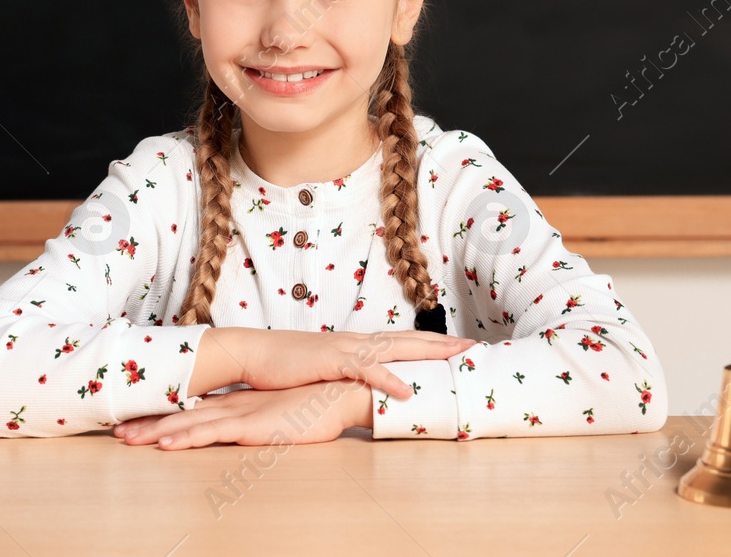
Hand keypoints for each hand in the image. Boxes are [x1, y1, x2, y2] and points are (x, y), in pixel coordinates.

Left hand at [113, 381, 370, 449]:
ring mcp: (241, 414)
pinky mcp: (252, 426)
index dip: (164, 416)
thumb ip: (262, 418)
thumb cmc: (317, 405)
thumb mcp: (281, 414)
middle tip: (117, 431)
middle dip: (148, 424)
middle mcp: (234, 406)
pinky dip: (186, 438)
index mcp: (240, 403)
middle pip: (182, 415)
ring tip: (126, 438)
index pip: (193, 410)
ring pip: (189, 424)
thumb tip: (247, 428)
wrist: (342, 391)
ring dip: (156, 432)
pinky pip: (212, 434)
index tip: (137, 421)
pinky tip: (166, 445)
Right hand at [228, 328, 477, 397]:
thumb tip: (367, 389)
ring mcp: (345, 349)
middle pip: (409, 339)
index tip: (461, 348)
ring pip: (395, 349)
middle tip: (476, 348)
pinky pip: (364, 371)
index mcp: (357, 344)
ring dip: (427, 354)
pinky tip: (407, 391)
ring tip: (456, 361)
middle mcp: (357, 341)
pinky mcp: (330, 361)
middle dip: (443, 344)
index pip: (403, 341)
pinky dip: (387, 380)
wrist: (254, 355)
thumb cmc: (287, 366)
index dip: (433, 343)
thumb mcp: (325, 372)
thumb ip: (349, 377)